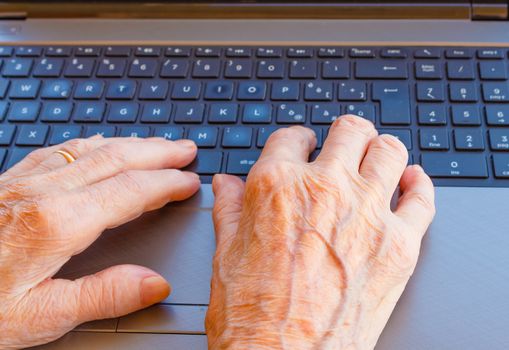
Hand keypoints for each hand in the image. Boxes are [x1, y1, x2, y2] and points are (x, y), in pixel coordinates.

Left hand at [0, 136, 199, 348]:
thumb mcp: (39, 317)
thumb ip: (103, 296)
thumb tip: (154, 283)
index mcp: (55, 223)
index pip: (129, 191)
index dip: (166, 184)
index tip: (189, 182)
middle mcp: (41, 192)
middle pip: (114, 158)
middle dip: (157, 152)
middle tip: (185, 148)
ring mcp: (22, 181)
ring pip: (89, 149)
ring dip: (129, 143)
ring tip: (155, 144)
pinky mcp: (8, 181)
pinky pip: (60, 151)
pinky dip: (92, 144)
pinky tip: (98, 146)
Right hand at [207, 115, 434, 348]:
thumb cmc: (251, 317)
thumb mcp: (225, 254)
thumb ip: (229, 209)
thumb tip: (226, 184)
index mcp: (277, 186)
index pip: (291, 137)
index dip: (294, 140)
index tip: (299, 148)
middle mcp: (325, 189)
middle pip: (349, 132)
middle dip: (343, 136)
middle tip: (342, 146)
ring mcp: (368, 214)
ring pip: (389, 151)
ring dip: (381, 150)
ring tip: (375, 158)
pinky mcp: (400, 245)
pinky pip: (423, 199)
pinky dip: (419, 185)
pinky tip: (411, 181)